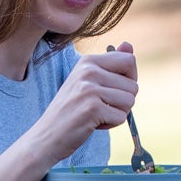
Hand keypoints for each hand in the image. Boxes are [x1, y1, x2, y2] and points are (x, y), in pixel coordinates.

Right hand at [30, 46, 137, 164]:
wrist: (47, 135)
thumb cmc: (70, 109)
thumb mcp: (87, 81)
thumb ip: (111, 63)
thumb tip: (129, 45)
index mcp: (88, 61)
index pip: (129, 61)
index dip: (129, 79)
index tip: (112, 89)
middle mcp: (88, 71)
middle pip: (133, 85)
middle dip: (122, 101)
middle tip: (99, 106)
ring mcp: (89, 89)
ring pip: (130, 102)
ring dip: (117, 113)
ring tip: (96, 114)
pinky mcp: (92, 109)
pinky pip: (121, 117)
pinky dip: (110, 124)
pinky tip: (92, 123)